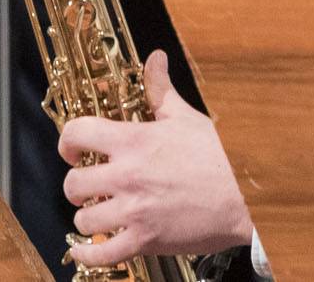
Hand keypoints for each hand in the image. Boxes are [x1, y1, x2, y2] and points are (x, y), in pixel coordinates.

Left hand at [57, 50, 252, 266]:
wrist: (246, 198)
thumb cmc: (219, 159)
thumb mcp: (186, 118)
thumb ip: (160, 90)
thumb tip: (155, 58)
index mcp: (133, 142)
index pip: (78, 134)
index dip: (67, 142)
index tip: (71, 149)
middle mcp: (127, 176)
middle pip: (74, 184)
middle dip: (75, 186)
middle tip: (85, 186)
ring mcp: (134, 211)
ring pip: (84, 220)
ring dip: (85, 218)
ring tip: (95, 214)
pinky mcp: (145, 240)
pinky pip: (103, 254)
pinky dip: (87, 254)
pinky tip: (82, 250)